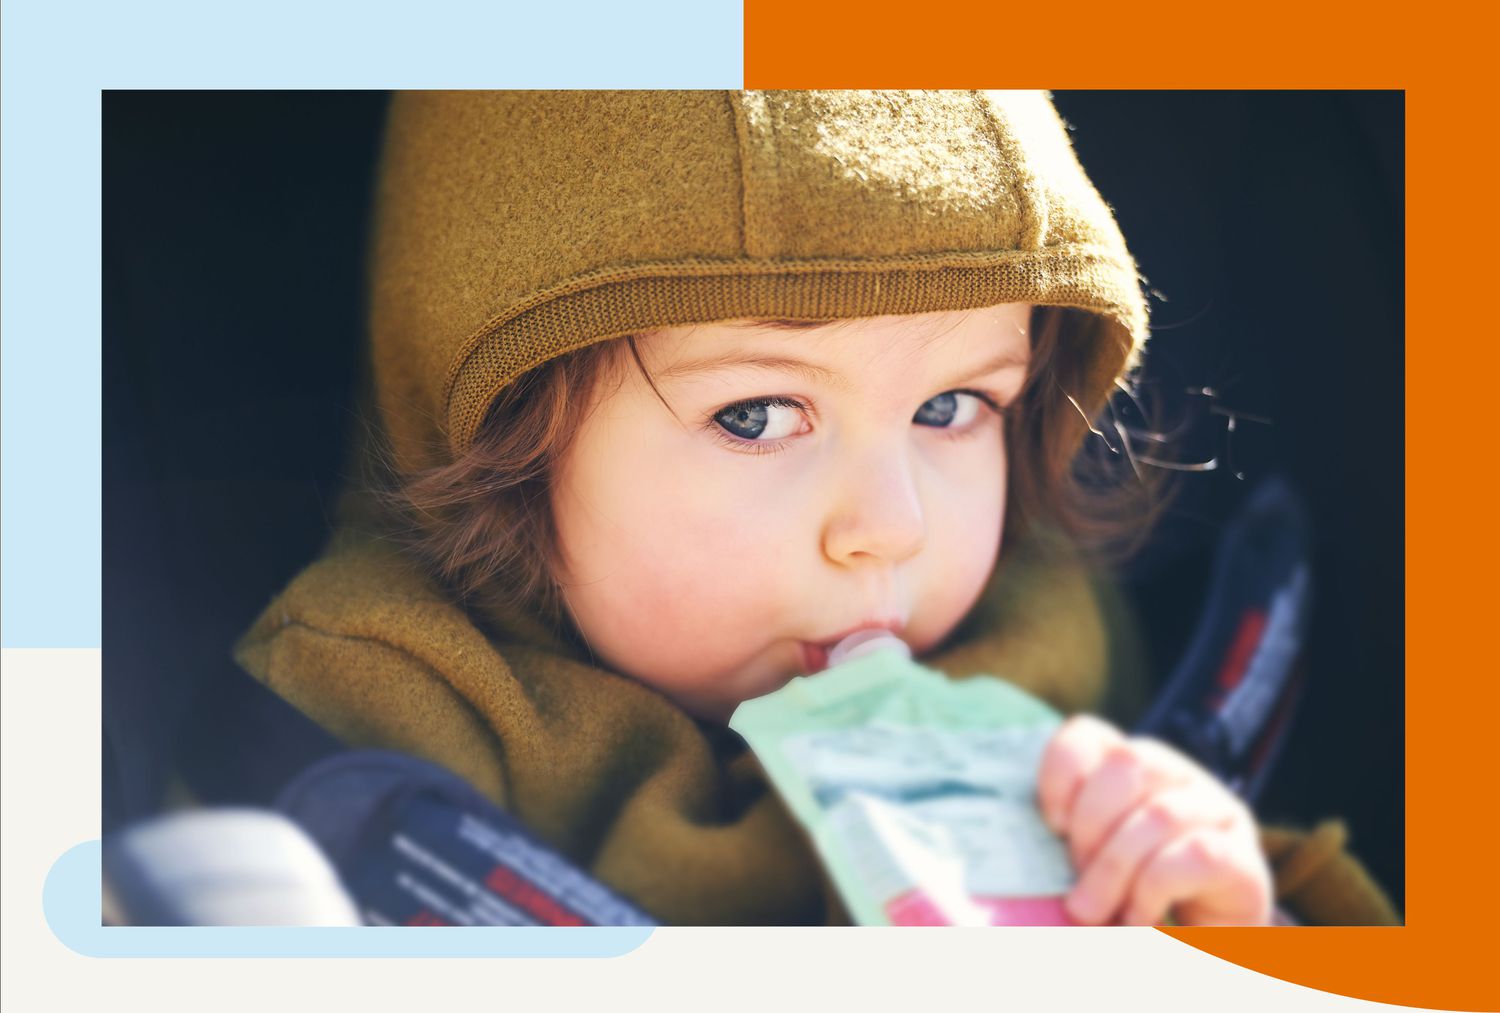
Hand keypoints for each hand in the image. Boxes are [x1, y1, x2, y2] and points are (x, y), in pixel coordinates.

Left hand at [1037, 714, 1273, 925]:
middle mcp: (1179, 776)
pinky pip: (1195, 854)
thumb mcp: (1092, 864)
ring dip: (1115, 869)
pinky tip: (1138, 919)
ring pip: (1159, 813)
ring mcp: (1218, 812)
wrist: (1209, 948)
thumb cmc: (1134, 899)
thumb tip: (1025, 855)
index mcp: (1133, 768)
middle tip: (1076, 881)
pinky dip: (1153, 890)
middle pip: (1128, 764)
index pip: (1089, 734)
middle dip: (1090, 826)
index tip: (1052, 825)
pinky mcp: (1244, 859)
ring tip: (1094, 913)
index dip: (1062, 771)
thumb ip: (1068, 845)